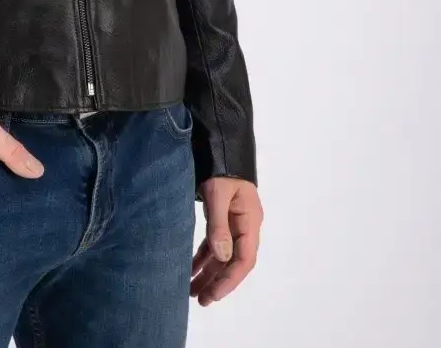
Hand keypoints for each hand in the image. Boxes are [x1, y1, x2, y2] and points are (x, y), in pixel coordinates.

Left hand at [191, 176, 262, 304]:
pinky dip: (203, 256)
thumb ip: (219, 225)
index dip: (229, 280)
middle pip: (233, 261)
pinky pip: (213, 242)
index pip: (244, 260)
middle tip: (200, 300)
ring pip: (222, 254)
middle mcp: (244, 225)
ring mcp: (233, 221)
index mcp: (250, 221)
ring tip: (191, 291)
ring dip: (208, 272)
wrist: (219, 140)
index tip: (213, 295)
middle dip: (217, 281)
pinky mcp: (221, 216)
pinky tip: (191, 268)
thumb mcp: (218, 193)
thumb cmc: (221, 165)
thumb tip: (221, 256)